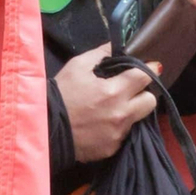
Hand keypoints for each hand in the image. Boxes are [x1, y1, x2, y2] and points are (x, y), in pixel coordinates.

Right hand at [56, 44, 159, 162]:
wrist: (45, 128)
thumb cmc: (60, 94)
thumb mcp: (77, 66)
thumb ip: (101, 54)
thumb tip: (116, 46)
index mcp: (114, 91)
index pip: (145, 77)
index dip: (149, 69)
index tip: (150, 67)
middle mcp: (121, 113)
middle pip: (150, 101)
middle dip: (143, 93)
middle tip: (131, 91)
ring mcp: (118, 133)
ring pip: (139, 119)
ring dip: (131, 111)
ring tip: (114, 108)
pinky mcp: (112, 148)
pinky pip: (123, 134)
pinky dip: (117, 127)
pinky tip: (103, 123)